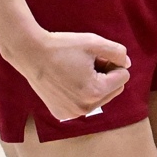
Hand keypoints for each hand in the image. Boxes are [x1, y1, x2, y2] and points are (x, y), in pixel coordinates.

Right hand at [7, 28, 130, 119]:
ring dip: (95, 84)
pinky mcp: (60, 113)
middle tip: (87, 63)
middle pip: (113, 89)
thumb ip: (118, 52)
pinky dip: (81, 93)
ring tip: (76, 71)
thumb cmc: (62, 46)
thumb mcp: (95, 42)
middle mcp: (84, 108)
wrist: (30, 53)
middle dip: (106, 75)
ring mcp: (71, 113)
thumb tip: (126, 64)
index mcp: (95, 92)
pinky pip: (83, 103)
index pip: (123, 76)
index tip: (95, 56)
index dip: (112, 62)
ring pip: (99, 98)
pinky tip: (67, 81)